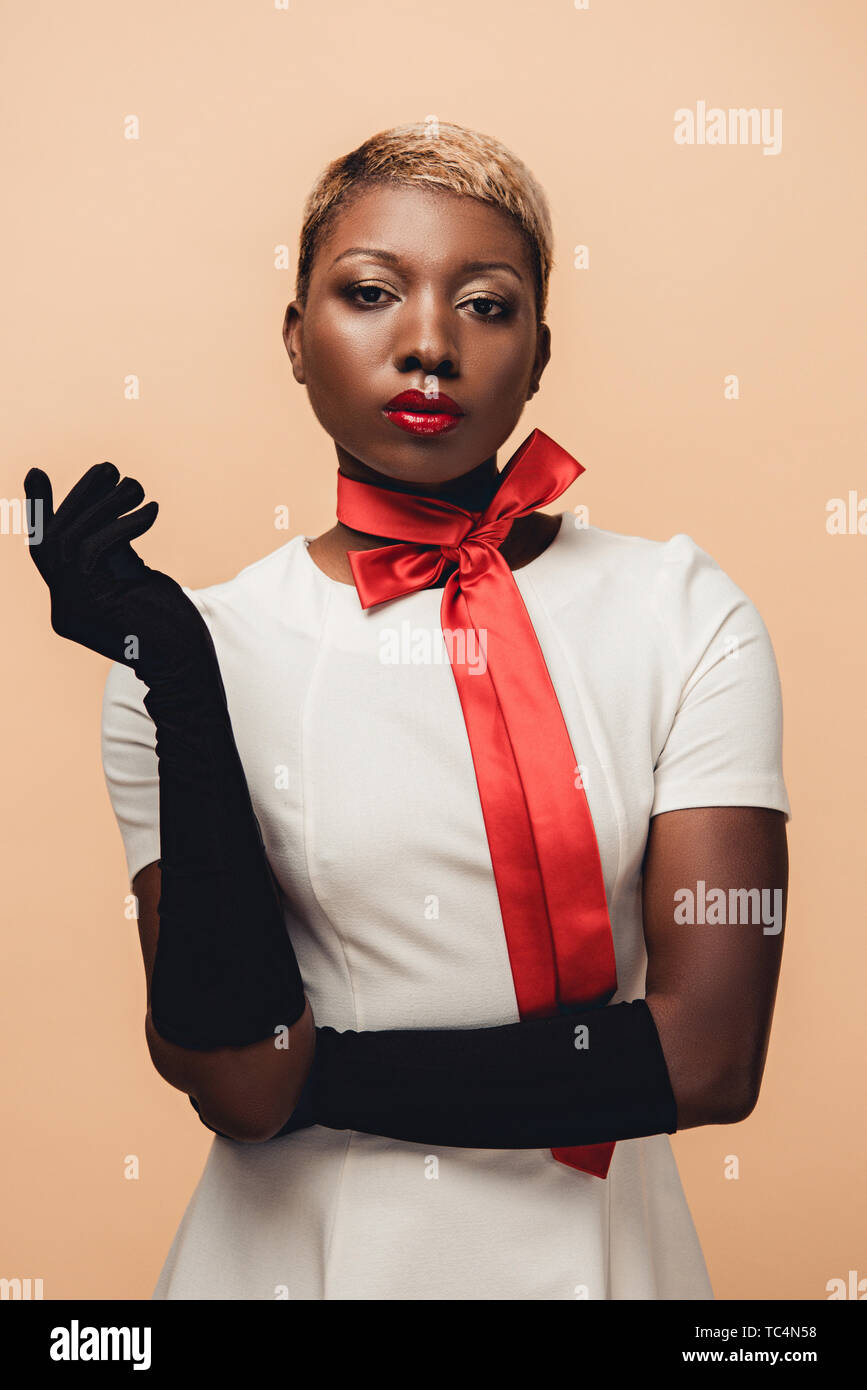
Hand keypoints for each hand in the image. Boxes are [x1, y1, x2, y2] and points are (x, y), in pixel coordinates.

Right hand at [24, 461, 216, 687]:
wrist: (186, 663)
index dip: (38, 510)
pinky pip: (96, 549)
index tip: (36, 472)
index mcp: (69, 606)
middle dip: (80, 498)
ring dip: (105, 505)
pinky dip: (122, 524)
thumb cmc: (170, 622)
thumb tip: (109, 502)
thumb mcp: (134, 577)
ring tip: (134, 487)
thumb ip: (113, 549)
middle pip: (55, 540)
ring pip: (73, 540)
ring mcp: (74, 610)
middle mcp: (63, 609)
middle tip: (109, 469)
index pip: (44, 550)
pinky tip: (149, 512)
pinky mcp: (93, 605)